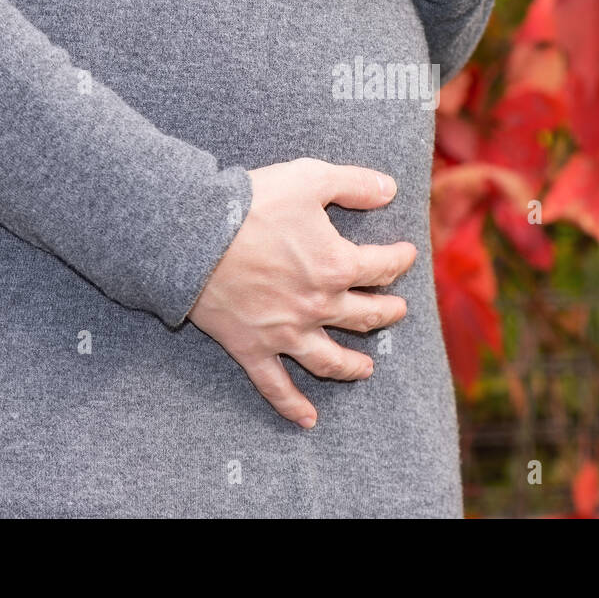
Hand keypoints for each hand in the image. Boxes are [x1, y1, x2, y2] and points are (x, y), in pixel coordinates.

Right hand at [187, 158, 415, 427]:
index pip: (382, 267)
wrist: (193, 235)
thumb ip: (354, 183)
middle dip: (386, 313)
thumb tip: (389, 189)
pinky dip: (292, 405)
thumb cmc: (251, 203)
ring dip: (352, 367)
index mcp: (337, 266)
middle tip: (397, 311)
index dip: (399, 260)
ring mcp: (285, 333)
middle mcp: (318, 306)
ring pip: (330, 359)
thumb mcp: (309, 177)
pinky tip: (308, 419)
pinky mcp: (252, 348)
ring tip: (367, 369)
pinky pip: (276, 386)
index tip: (406, 255)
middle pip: (365, 316)